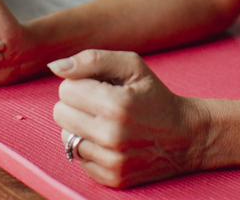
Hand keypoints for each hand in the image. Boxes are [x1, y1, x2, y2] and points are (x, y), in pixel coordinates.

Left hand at [51, 49, 209, 187]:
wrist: (184, 136)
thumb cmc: (153, 95)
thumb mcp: (131, 65)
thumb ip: (91, 59)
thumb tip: (54, 67)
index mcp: (116, 104)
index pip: (65, 90)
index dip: (81, 84)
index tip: (101, 87)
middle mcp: (112, 136)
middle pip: (60, 114)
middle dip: (76, 105)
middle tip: (100, 104)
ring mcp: (112, 161)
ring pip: (66, 137)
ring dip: (80, 127)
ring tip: (105, 123)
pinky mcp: (112, 178)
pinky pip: (78, 158)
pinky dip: (89, 147)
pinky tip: (109, 141)